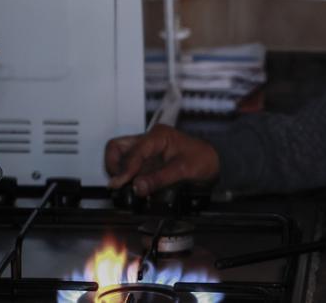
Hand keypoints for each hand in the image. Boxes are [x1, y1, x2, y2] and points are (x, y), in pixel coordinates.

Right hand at [104, 124, 219, 195]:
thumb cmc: (202, 160)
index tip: (119, 184)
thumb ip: (160, 178)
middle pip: (117, 147)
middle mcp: (148, 141)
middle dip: (114, 166)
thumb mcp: (184, 170)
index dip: (125, 169)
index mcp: (158, 136)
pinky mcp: (146, 164)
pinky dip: (126, 178)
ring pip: (119, 157)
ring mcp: (145, 152)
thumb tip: (137, 187)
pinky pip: (128, 169)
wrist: (211, 165)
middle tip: (118, 184)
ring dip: (119, 173)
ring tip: (126, 188)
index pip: (133, 151)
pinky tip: (133, 188)